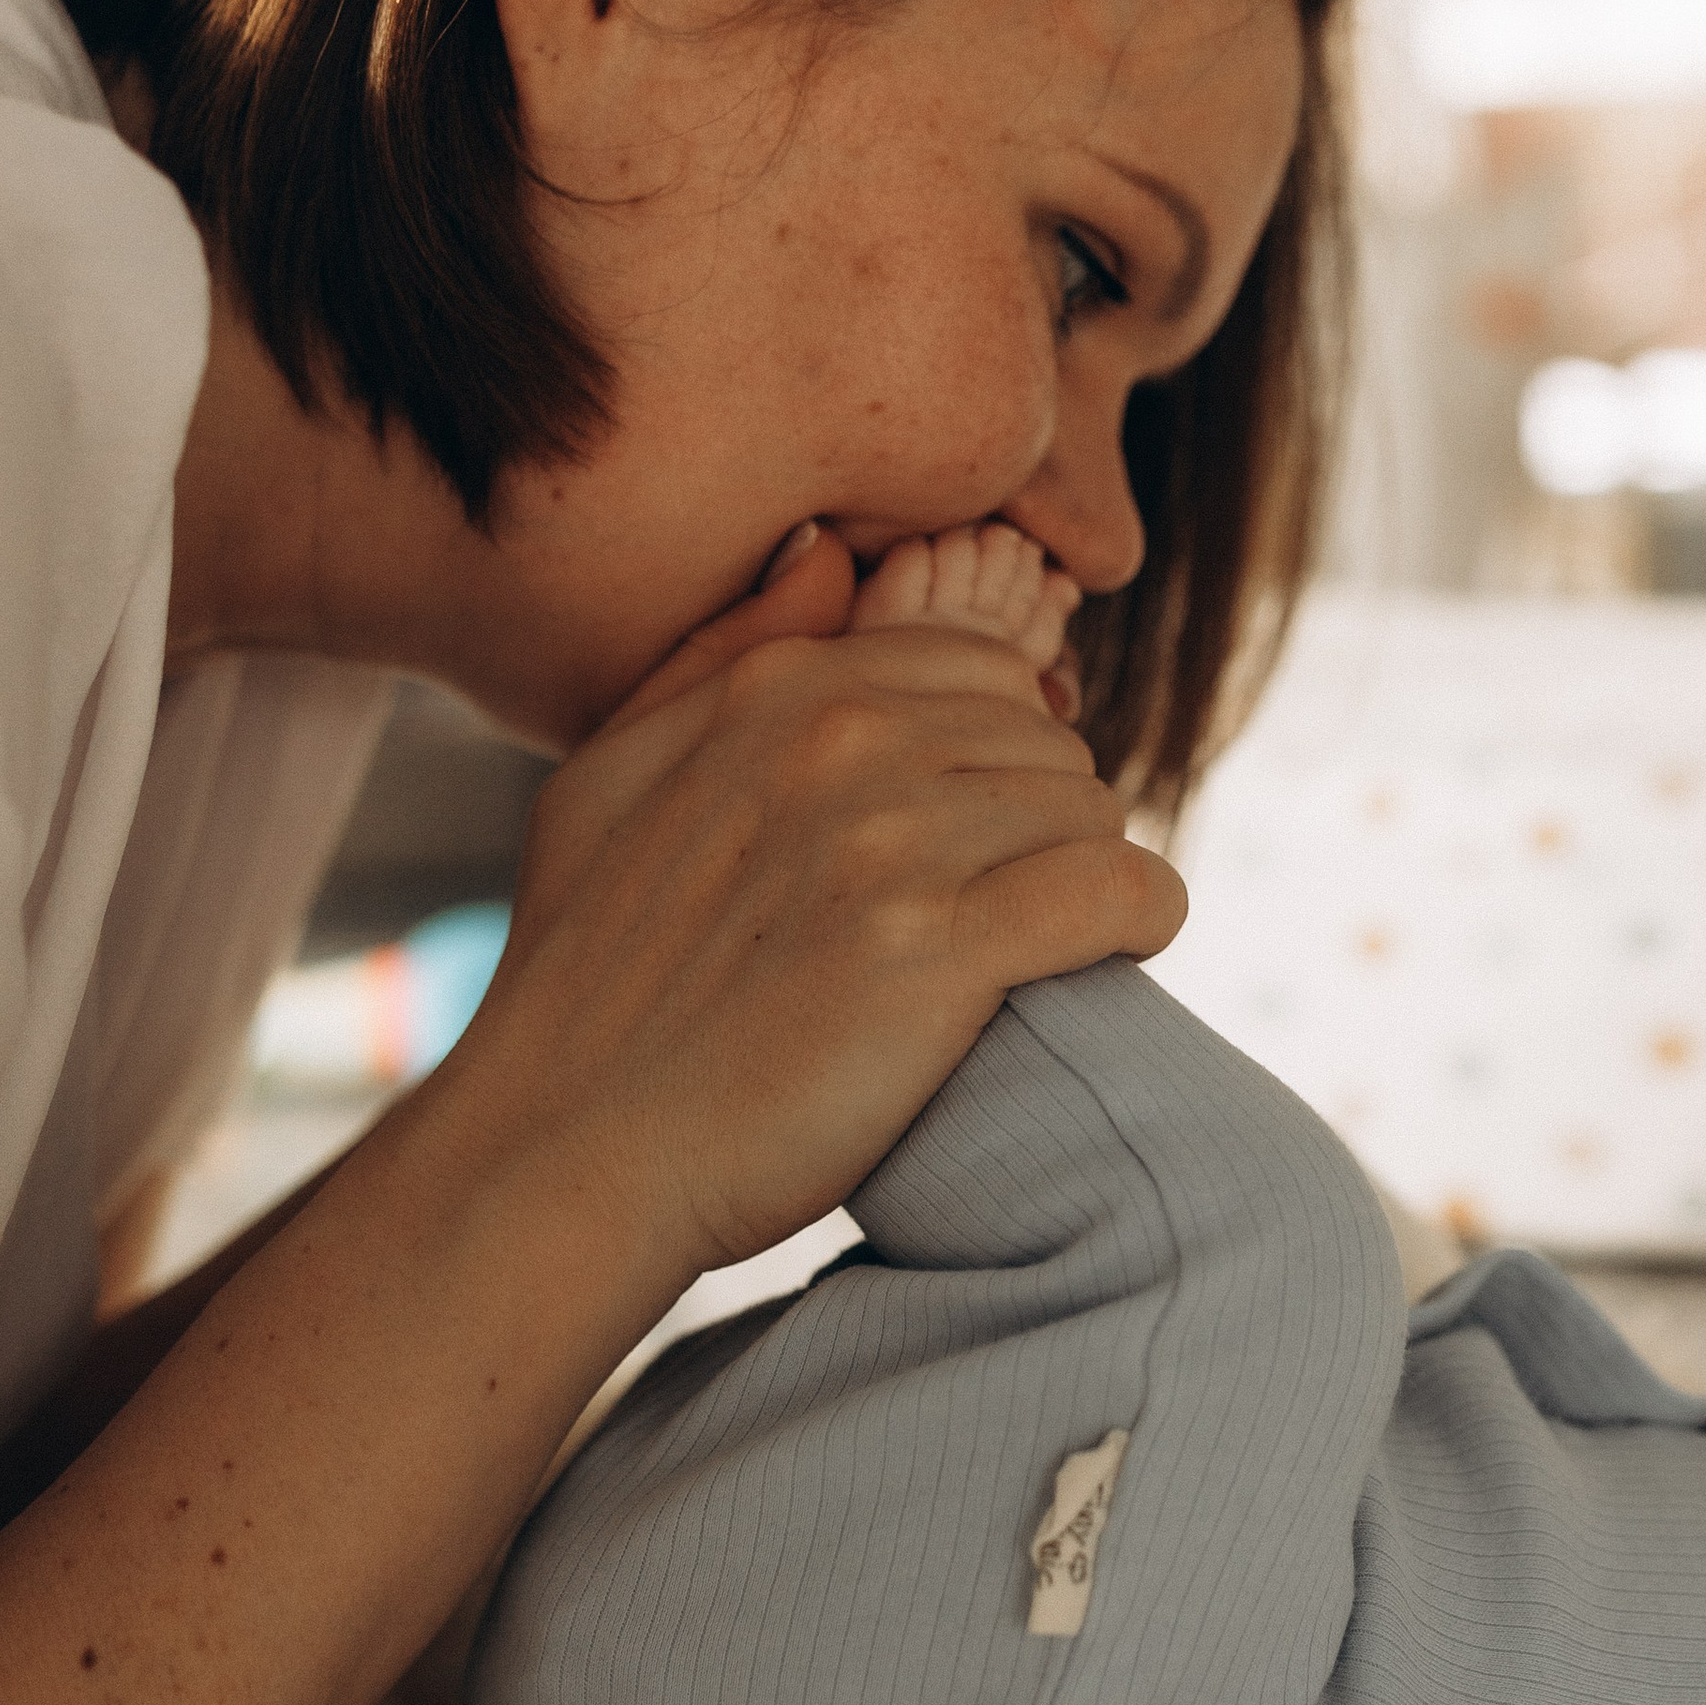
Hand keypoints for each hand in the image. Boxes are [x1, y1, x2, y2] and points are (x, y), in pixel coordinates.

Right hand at [429, 526, 1185, 1300]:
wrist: (564, 1154)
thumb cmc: (583, 981)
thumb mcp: (610, 778)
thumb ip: (724, 653)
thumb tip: (825, 550)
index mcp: (770, 690)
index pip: (976, 667)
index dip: (994, 749)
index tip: (978, 828)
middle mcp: (836, 741)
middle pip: (1042, 739)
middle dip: (1040, 816)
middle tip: (1005, 902)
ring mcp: (888, 843)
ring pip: (1089, 810)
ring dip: (1083, 872)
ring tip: (1038, 939)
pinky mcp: (939, 950)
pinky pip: (1119, 889)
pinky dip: (1141, 917)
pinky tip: (1117, 949)